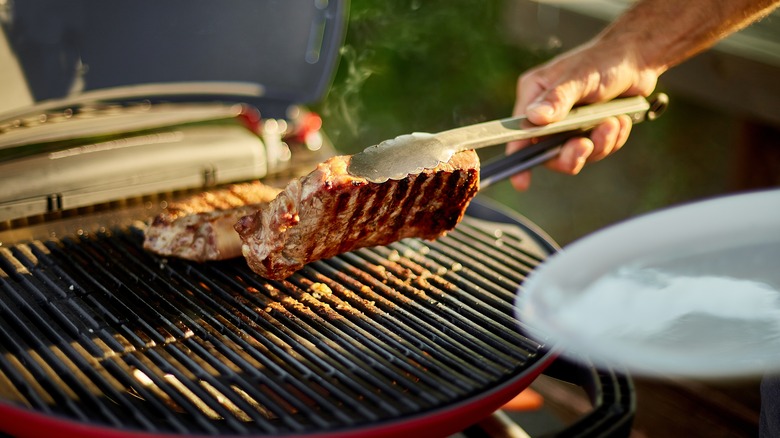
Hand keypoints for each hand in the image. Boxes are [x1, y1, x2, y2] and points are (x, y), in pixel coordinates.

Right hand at [508, 40, 659, 190]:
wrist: (638, 59)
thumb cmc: (604, 60)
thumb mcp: (580, 78)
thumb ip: (558, 99)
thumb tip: (534, 118)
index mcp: (534, 96)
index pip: (519, 133)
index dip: (519, 158)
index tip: (522, 182)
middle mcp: (546, 114)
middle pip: (548, 152)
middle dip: (572, 153)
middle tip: (587, 145)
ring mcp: (568, 125)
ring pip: (575, 154)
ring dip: (598, 144)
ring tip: (613, 123)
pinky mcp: (588, 130)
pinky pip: (596, 150)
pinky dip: (611, 140)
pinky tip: (620, 121)